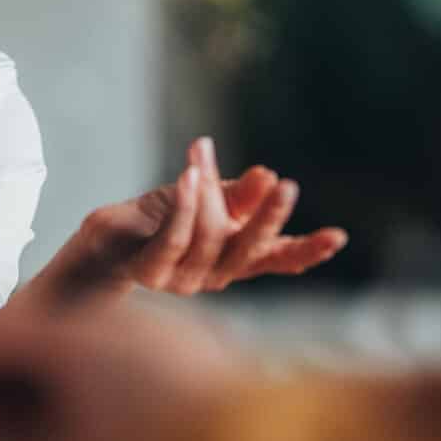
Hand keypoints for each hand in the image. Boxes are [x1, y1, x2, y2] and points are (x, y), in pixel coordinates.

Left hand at [54, 137, 346, 299]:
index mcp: (233, 258)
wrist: (102, 244)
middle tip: (286, 185)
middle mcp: (213, 275)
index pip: (277, 259)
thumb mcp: (203, 198)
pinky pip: (172, 239)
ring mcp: (182, 279)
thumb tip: (266, 174)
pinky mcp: (149, 271)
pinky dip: (183, 207)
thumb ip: (233, 194)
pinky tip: (189, 177)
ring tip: (201, 161)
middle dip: (269, 219)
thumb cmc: (157, 221)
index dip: (307, 250)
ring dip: (208, 197)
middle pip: (249, 252)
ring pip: (208, 239)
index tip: (338, 236)